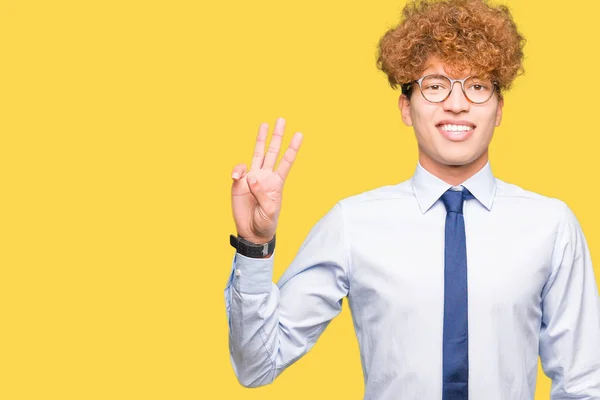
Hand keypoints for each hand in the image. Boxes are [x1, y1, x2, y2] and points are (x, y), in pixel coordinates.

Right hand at [231, 118, 302, 243]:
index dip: (292, 148)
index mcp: (277, 182)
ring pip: (257, 154)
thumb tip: (251, 176)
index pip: (286, 162)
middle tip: (282, 119)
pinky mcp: (239, 183)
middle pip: (273, 152)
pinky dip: (237, 170)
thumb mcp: (269, 211)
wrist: (252, 232)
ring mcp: (252, 178)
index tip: (299, 134)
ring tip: (264, 124)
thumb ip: (262, 193)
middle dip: (277, 136)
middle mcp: (265, 176)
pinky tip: (236, 176)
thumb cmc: (265, 222)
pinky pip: (239, 171)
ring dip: (261, 139)